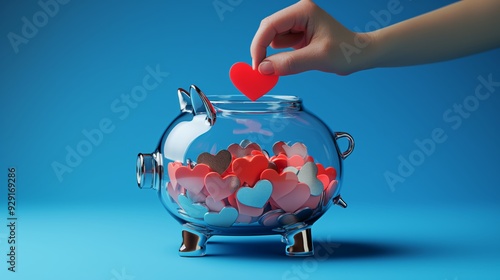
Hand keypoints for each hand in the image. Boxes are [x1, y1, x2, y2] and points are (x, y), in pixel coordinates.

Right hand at [250, 0, 373, 75]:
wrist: (360, 55)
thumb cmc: (346, 52)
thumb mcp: (317, 58)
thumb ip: (289, 63)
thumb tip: (263, 69)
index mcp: (302, 11)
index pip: (270, 25)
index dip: (259, 45)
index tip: (257, 66)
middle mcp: (298, 13)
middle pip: (268, 31)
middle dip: (263, 51)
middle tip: (262, 72)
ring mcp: (297, 24)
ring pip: (272, 39)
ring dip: (274, 55)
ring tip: (289, 65)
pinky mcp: (298, 35)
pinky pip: (280, 46)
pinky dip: (280, 57)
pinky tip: (293, 62)